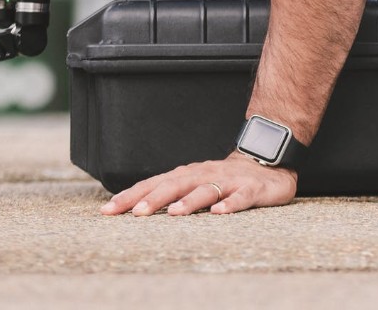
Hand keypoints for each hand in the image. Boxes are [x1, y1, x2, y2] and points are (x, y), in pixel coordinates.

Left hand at [99, 153, 296, 216]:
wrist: (268, 162)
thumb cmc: (225, 178)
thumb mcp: (195, 182)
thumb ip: (171, 192)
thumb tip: (134, 206)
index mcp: (188, 174)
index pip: (155, 183)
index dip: (132, 195)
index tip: (108, 210)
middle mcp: (205, 174)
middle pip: (176, 184)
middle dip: (155, 198)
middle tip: (136, 212)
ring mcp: (229, 181)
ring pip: (207, 190)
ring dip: (190, 201)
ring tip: (175, 213)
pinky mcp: (251, 189)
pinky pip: (240, 198)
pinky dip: (230, 205)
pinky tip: (219, 214)